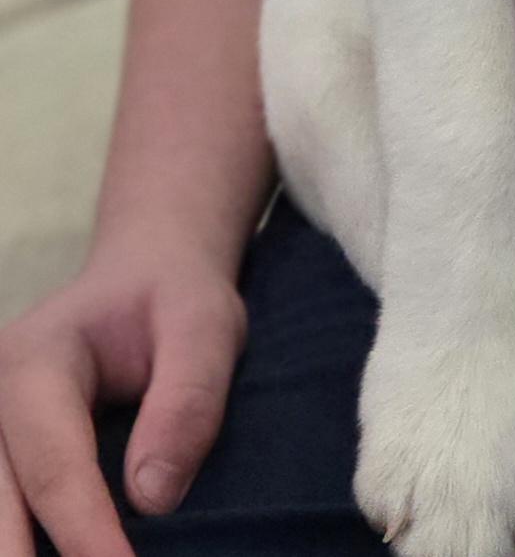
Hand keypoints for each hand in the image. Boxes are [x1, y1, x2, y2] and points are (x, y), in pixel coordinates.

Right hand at [0, 234, 245, 555]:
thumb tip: (152, 498)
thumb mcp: (205, 326)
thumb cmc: (176, 297)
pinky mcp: (0, 457)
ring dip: (22, 555)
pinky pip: (4, 509)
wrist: (147, 274)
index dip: (85, 533)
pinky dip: (25, 541)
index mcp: (36, 359)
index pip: (54, 466)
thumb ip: (186, 401)